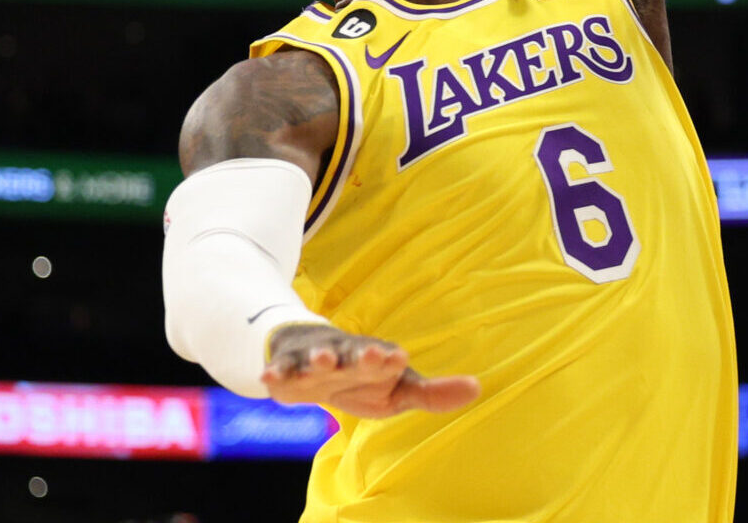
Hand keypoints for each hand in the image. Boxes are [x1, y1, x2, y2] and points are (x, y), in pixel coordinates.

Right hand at [260, 323, 479, 418]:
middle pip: (356, 353)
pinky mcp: (289, 369)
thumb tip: (479, 387)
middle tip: (373, 355)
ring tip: (322, 362)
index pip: (386, 359)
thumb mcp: (398, 390)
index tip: (399, 358)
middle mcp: (348, 355)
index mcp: (376, 359)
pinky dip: (276, 372)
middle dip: (363, 354)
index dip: (391, 359)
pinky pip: (282, 370)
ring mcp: (317, 360)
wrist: (315, 362)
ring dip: (321, 359)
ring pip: (319, 358)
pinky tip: (269, 378)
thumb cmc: (365, 377)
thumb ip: (433, 394)